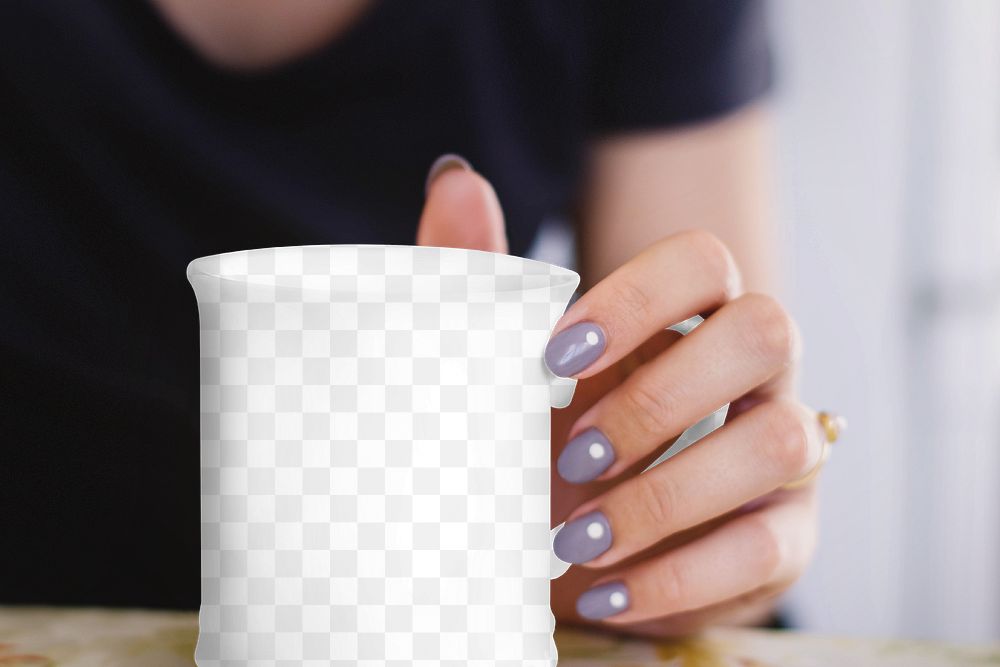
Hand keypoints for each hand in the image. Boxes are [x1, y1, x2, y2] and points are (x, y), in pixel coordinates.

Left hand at [418, 155, 820, 635]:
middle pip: (767, 331)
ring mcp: (782, 452)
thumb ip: (479, 279)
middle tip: (571, 456)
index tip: (554, 357)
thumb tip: (455, 178)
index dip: (638, 298)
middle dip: (659, 399)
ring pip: (780, 442)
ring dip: (665, 496)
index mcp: (686, 316)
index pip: (704, 261)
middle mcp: (753, 371)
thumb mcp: (503, 371)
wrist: (572, 553)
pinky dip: (679, 575)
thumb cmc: (543, 442)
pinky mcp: (786, 537)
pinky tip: (609, 591)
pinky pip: (766, 547)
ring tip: (577, 539)